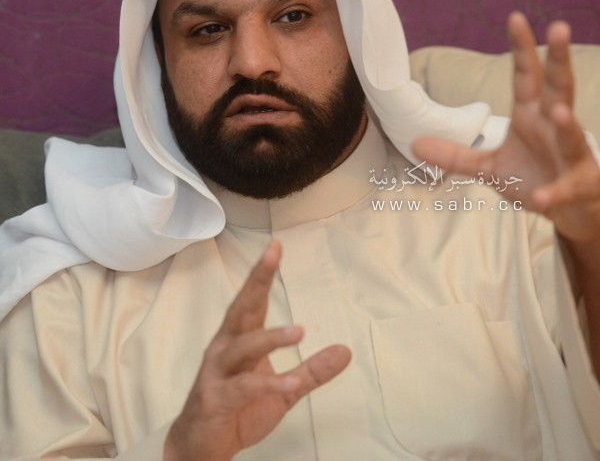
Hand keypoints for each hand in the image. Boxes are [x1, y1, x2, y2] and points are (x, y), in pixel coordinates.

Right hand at [163, 240, 350, 460]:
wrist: (200, 447)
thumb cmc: (238, 409)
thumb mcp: (284, 389)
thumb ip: (312, 370)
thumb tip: (345, 351)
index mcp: (239, 339)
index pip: (252, 300)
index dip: (262, 273)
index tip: (276, 246)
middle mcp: (225, 349)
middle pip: (241, 308)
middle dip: (257, 280)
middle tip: (272, 255)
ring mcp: (217, 373)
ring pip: (242, 347)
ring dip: (270, 337)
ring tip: (299, 331)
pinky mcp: (215, 400)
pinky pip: (243, 388)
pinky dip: (267, 383)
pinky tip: (290, 381)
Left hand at [412, 12, 599, 243]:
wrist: (567, 210)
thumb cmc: (533, 178)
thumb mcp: (488, 167)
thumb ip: (455, 155)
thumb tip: (414, 144)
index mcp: (531, 116)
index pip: (526, 76)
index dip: (521, 48)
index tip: (515, 17)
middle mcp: (553, 127)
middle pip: (558, 89)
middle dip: (559, 61)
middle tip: (558, 27)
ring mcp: (571, 155)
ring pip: (572, 135)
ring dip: (567, 124)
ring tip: (559, 112)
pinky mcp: (578, 185)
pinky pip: (566, 188)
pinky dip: (554, 193)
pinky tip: (541, 198)